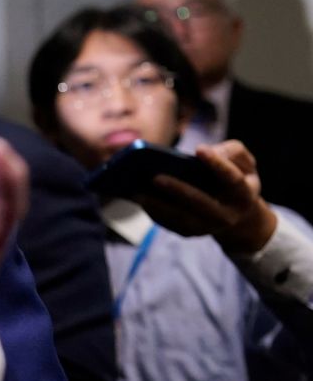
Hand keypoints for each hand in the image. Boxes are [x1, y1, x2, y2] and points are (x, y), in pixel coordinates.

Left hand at [136, 139, 276, 252]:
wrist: (237, 212)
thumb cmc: (235, 177)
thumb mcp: (243, 162)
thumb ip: (232, 151)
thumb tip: (205, 152)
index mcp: (243, 194)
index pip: (233, 179)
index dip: (217, 164)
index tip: (199, 148)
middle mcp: (227, 215)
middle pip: (201, 203)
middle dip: (178, 190)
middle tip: (155, 177)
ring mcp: (208, 227)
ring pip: (182, 219)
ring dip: (158, 206)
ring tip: (136, 191)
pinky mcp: (191, 232)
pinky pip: (170, 224)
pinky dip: (153, 212)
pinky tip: (137, 199)